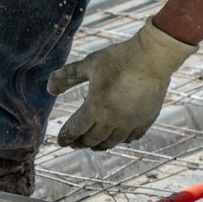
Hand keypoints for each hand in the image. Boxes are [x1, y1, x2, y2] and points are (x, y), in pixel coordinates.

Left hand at [46, 18, 196, 149]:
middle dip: (80, 143)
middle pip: (92, 140)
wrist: (153, 57)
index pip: (75, 130)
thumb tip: (49, 89)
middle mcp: (112, 120)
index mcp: (95, 108)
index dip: (65, 137)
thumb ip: (67, 76)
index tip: (60, 141)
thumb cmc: (119, 58)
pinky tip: (117, 136)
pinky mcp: (145, 120)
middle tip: (75, 142)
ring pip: (111, 142)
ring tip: (94, 143)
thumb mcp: (88, 64)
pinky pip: (130, 138)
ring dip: (99, 144)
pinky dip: (120, 139)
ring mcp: (130, 123)